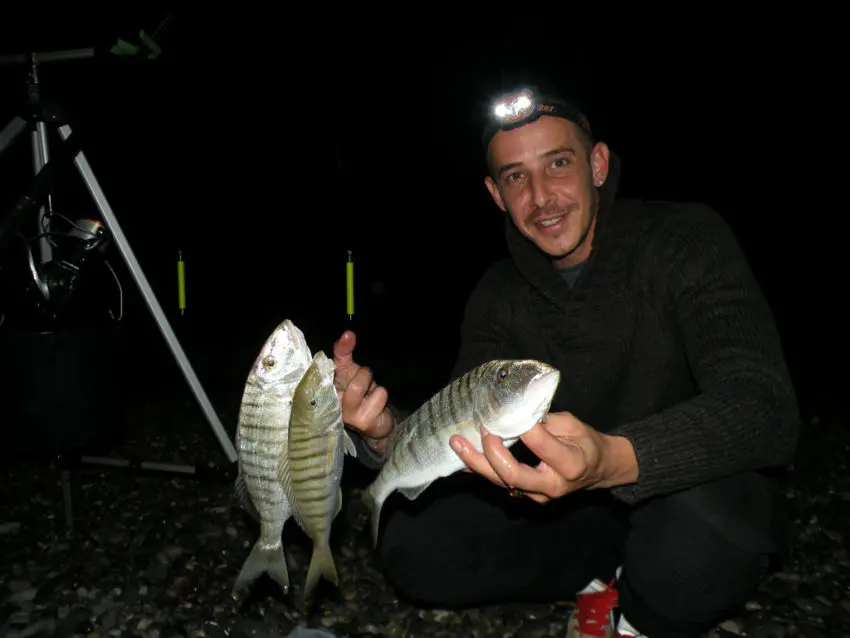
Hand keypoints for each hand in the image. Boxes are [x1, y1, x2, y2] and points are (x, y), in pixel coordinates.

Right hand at [332, 331, 394, 452]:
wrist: (375, 420)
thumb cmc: (359, 391)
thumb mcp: (348, 369)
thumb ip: (344, 351)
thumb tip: (347, 333)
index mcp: (325, 390)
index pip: (321, 372)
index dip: (336, 356)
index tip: (347, 339)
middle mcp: (332, 405)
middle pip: (348, 381)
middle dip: (363, 374)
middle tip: (366, 379)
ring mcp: (348, 416)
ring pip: (359, 386)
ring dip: (372, 385)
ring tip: (370, 393)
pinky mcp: (364, 423)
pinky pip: (378, 397)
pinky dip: (381, 395)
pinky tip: (376, 404)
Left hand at [449, 411, 636, 502]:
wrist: (597, 470)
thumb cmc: (585, 442)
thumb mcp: (573, 425)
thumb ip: (546, 421)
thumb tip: (516, 411)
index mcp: (570, 464)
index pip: (541, 446)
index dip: (524, 428)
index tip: (510, 412)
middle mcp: (552, 485)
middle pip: (513, 474)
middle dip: (491, 452)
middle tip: (481, 429)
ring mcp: (538, 495)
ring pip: (501, 481)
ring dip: (476, 462)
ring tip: (457, 443)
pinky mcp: (526, 495)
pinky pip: (500, 482)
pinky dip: (480, 469)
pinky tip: (462, 458)